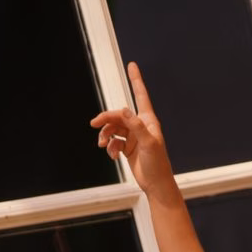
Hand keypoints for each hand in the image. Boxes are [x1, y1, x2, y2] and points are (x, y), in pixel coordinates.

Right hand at [90, 62, 174, 197]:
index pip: (141, 96)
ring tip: (102, 144)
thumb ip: (136, 126)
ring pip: (114, 128)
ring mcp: (133, 137)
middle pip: (118, 115)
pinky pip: (114, 141)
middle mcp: (140, 126)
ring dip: (106, 135)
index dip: (136, 80)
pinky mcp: (128, 148)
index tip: (132, 65)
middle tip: (94, 124)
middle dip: (106, 119)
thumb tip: (124, 110)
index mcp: (148, 121)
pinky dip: (110, 147)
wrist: (156, 185)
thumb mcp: (148, 144)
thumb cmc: (157, 165)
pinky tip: (112, 155)